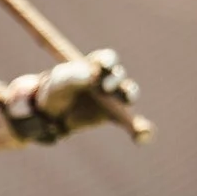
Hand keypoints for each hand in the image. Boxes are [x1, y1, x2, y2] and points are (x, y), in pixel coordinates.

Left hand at [9, 49, 139, 140]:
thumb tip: (92, 75)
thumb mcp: (60, 81)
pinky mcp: (115, 115)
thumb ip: (74, 76)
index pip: (108, 59)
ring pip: (128, 94)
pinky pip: (129, 121)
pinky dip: (138, 128)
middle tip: (106, 87)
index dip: (108, 61)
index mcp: (96, 64)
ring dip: (129, 95)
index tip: (104, 66)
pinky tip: (143, 136)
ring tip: (126, 100)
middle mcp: (108, 78)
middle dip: (116, 79)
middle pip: (119, 75)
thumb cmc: (55, 90)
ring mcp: (114, 97)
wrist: (53, 114)